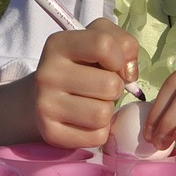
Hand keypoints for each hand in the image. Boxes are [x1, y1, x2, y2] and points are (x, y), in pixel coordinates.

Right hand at [35, 18, 139, 147]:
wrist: (46, 96)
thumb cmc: (81, 65)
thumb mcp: (100, 39)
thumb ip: (124, 44)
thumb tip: (130, 75)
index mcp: (58, 44)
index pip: (104, 45)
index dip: (118, 57)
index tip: (112, 64)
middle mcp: (47, 74)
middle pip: (109, 85)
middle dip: (115, 87)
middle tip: (102, 87)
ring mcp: (45, 105)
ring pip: (103, 114)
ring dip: (108, 109)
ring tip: (94, 102)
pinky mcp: (51, 133)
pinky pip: (97, 136)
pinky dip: (100, 130)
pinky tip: (87, 120)